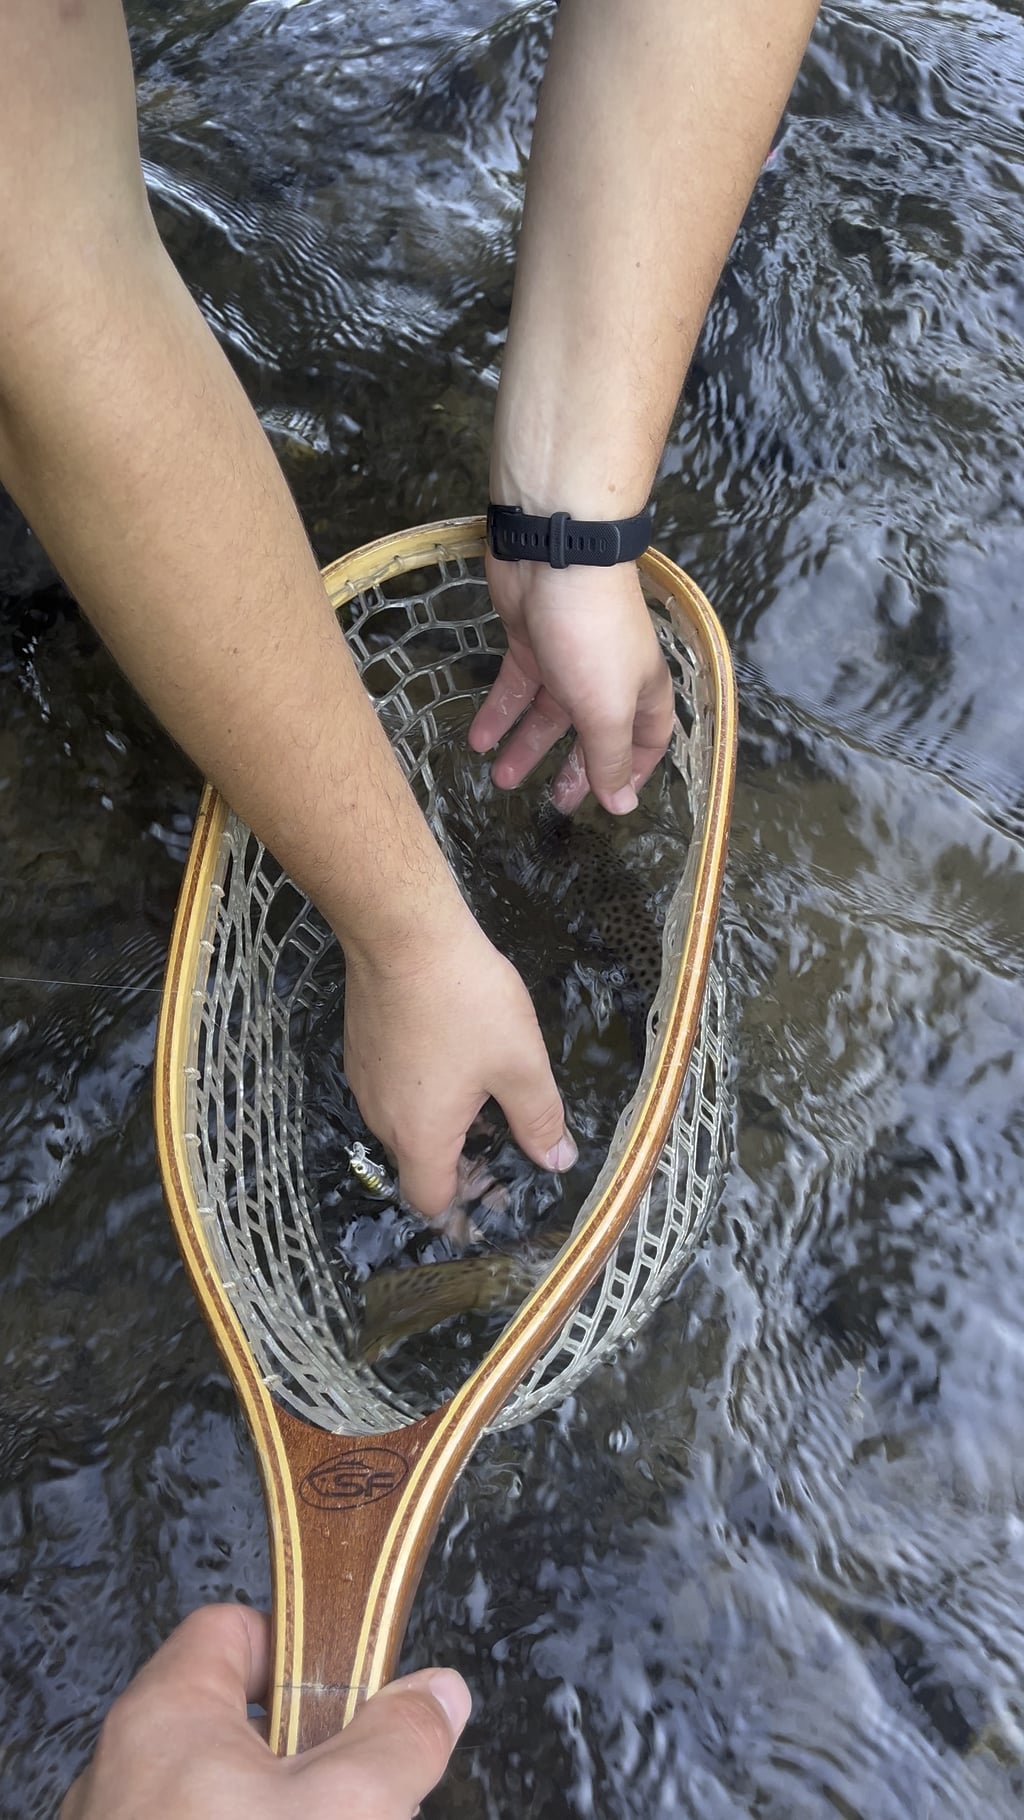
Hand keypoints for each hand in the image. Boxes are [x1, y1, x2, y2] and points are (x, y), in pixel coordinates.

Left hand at [60, 1605, 470, 1819]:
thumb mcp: (346, 1813)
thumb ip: (398, 1743)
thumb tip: (437, 1694)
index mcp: (165, 1718)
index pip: (234, 1630)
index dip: (304, 1646)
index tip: (360, 1683)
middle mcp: (124, 1773)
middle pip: (236, 1724)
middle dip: (312, 1756)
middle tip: (361, 1794)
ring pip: (224, 1801)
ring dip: (289, 1813)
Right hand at [343, 897, 575, 1219]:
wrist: (403, 934)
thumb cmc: (466, 1003)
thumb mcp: (520, 1063)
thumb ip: (540, 1119)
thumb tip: (556, 1161)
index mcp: (421, 1136)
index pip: (430, 1201)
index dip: (464, 1209)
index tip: (495, 1197)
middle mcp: (383, 1118)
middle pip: (417, 1163)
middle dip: (461, 1163)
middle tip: (505, 1140)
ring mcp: (366, 1080)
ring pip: (405, 1123)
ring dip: (441, 1123)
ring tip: (485, 1094)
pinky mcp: (361, 1047)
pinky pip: (394, 1088)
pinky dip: (422, 1090)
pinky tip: (454, 1056)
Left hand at [470, 553, 674, 814]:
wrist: (554, 552)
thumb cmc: (591, 636)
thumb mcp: (606, 709)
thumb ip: (610, 759)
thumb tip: (622, 806)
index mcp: (639, 694)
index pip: (645, 744)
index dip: (629, 774)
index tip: (607, 803)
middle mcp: (608, 678)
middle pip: (592, 733)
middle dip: (573, 768)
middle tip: (552, 803)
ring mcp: (567, 659)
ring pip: (548, 713)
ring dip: (526, 746)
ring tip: (500, 779)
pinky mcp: (530, 641)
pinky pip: (516, 687)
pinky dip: (499, 713)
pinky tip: (478, 739)